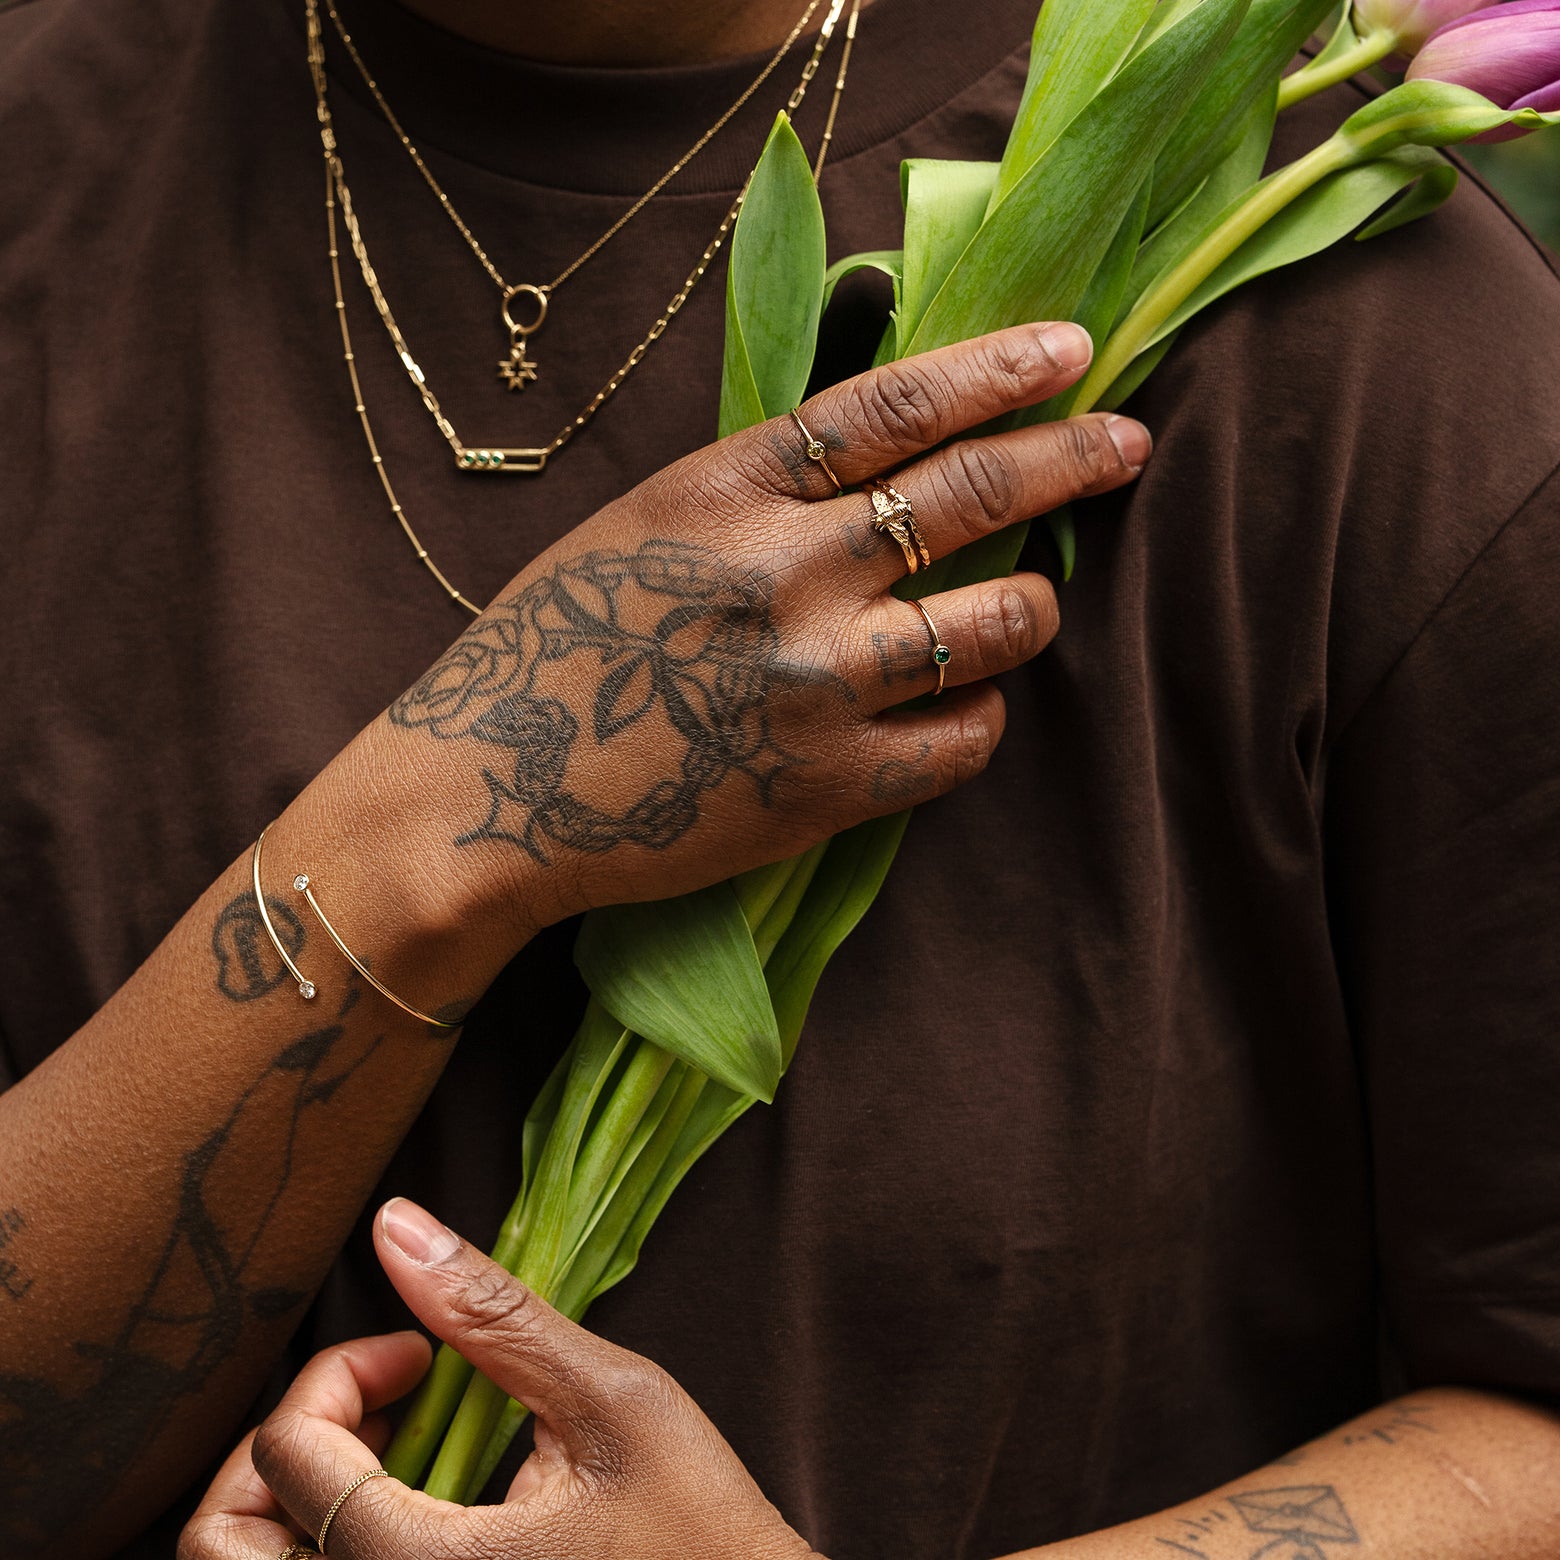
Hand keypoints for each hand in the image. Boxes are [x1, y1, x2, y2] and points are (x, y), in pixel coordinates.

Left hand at [180, 1198, 818, 1559]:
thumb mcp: (613, 1404)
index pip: (290, 1456)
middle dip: (283, 1443)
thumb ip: (495, 1317)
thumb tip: (397, 1229)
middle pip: (225, 1541)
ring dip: (296, 1492)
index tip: (418, 1350)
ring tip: (389, 1442)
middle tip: (372, 1400)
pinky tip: (412, 1495)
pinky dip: (331, 1532)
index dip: (342, 1372)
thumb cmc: (702, 1534)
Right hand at [379, 321, 1147, 935]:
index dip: (997, 369)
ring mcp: (815, 682)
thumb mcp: (639, 525)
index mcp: (727, 490)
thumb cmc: (553, 650)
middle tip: (1126, 444)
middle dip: (1072, 459)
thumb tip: (886, 457)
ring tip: (1030, 605)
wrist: (488, 791)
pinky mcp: (830, 786)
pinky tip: (962, 708)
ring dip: (1033, 606)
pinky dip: (981, 717)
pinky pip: (966, 739)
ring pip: (997, 622)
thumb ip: (756, 490)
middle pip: (971, 495)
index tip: (1071, 351)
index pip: (894, 406)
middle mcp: (786, 574)